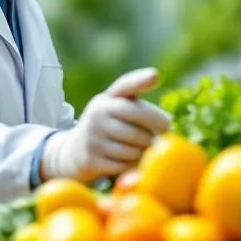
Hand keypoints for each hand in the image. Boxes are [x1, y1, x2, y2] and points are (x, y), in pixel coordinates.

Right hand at [40, 67, 170, 183]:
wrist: (73, 151)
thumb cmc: (109, 129)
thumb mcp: (116, 112)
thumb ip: (140, 110)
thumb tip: (167, 123)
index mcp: (107, 98)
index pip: (125, 85)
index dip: (140, 80)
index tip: (156, 75)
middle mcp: (98, 113)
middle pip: (137, 115)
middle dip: (156, 126)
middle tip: (165, 133)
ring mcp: (92, 136)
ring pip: (133, 144)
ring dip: (145, 149)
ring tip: (144, 148)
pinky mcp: (91, 158)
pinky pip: (124, 164)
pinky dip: (132, 165)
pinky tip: (130, 161)